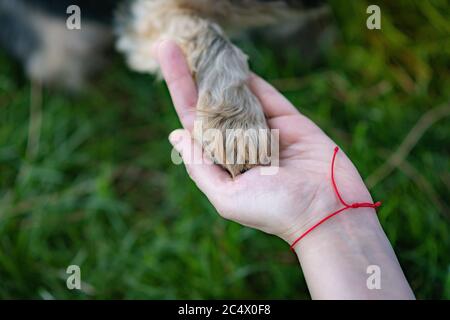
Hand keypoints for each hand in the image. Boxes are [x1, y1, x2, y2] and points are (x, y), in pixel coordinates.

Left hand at [155, 40, 373, 243]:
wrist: (328, 211)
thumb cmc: (274, 210)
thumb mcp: (226, 196)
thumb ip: (200, 166)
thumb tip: (175, 134)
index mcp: (223, 162)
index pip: (194, 121)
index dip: (179, 90)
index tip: (166, 59)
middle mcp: (240, 144)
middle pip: (211, 104)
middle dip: (192, 76)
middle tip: (171, 46)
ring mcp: (265, 130)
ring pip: (238, 95)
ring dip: (219, 72)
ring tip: (199, 46)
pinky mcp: (289, 121)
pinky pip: (267, 95)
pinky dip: (251, 79)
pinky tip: (232, 60)